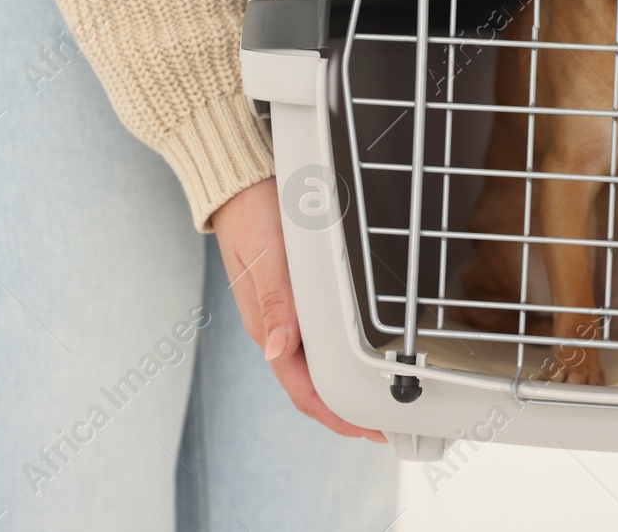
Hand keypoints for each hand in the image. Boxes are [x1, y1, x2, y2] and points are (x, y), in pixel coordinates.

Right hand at [211, 180, 385, 442]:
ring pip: (311, 367)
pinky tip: (351, 361)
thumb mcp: (268, 257)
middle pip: (308, 387)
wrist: (236, 186)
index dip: (336, 415)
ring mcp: (280, 316)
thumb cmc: (251, 215)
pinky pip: (312, 343)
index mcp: (267, 326)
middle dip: (342, 413)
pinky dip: (334, 362)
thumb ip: (275, 304)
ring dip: (339, 391)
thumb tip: (279, 349)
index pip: (302, 388)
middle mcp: (273, 328)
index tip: (368, 431)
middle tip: (381, 427)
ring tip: (372, 404)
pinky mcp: (287, 300)